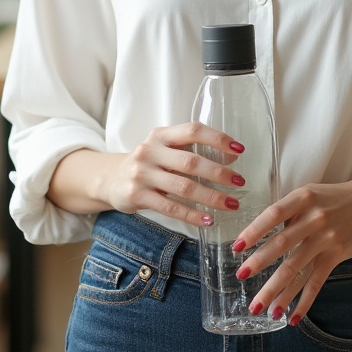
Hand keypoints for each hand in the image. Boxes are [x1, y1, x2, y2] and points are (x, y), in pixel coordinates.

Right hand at [87, 122, 247, 231]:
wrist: (111, 179)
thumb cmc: (149, 162)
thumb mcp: (165, 149)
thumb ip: (191, 150)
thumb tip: (230, 158)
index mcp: (161, 134)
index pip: (193, 130)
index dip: (217, 139)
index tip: (239, 150)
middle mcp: (150, 151)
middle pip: (191, 161)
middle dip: (219, 173)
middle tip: (239, 182)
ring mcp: (142, 174)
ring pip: (183, 187)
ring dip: (211, 197)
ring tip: (231, 204)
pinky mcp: (137, 196)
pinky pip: (171, 207)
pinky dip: (192, 215)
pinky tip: (208, 220)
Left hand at [233, 179, 351, 325]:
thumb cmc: (333, 198)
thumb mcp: (309, 194)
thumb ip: (288, 212)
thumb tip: (260, 236)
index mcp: (303, 198)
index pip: (273, 215)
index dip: (254, 231)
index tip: (236, 247)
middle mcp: (314, 218)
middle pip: (282, 244)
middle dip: (259, 262)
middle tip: (240, 276)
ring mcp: (326, 239)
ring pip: (296, 268)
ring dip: (275, 290)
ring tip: (259, 307)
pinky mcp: (336, 256)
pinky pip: (316, 282)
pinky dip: (303, 301)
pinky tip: (290, 317)